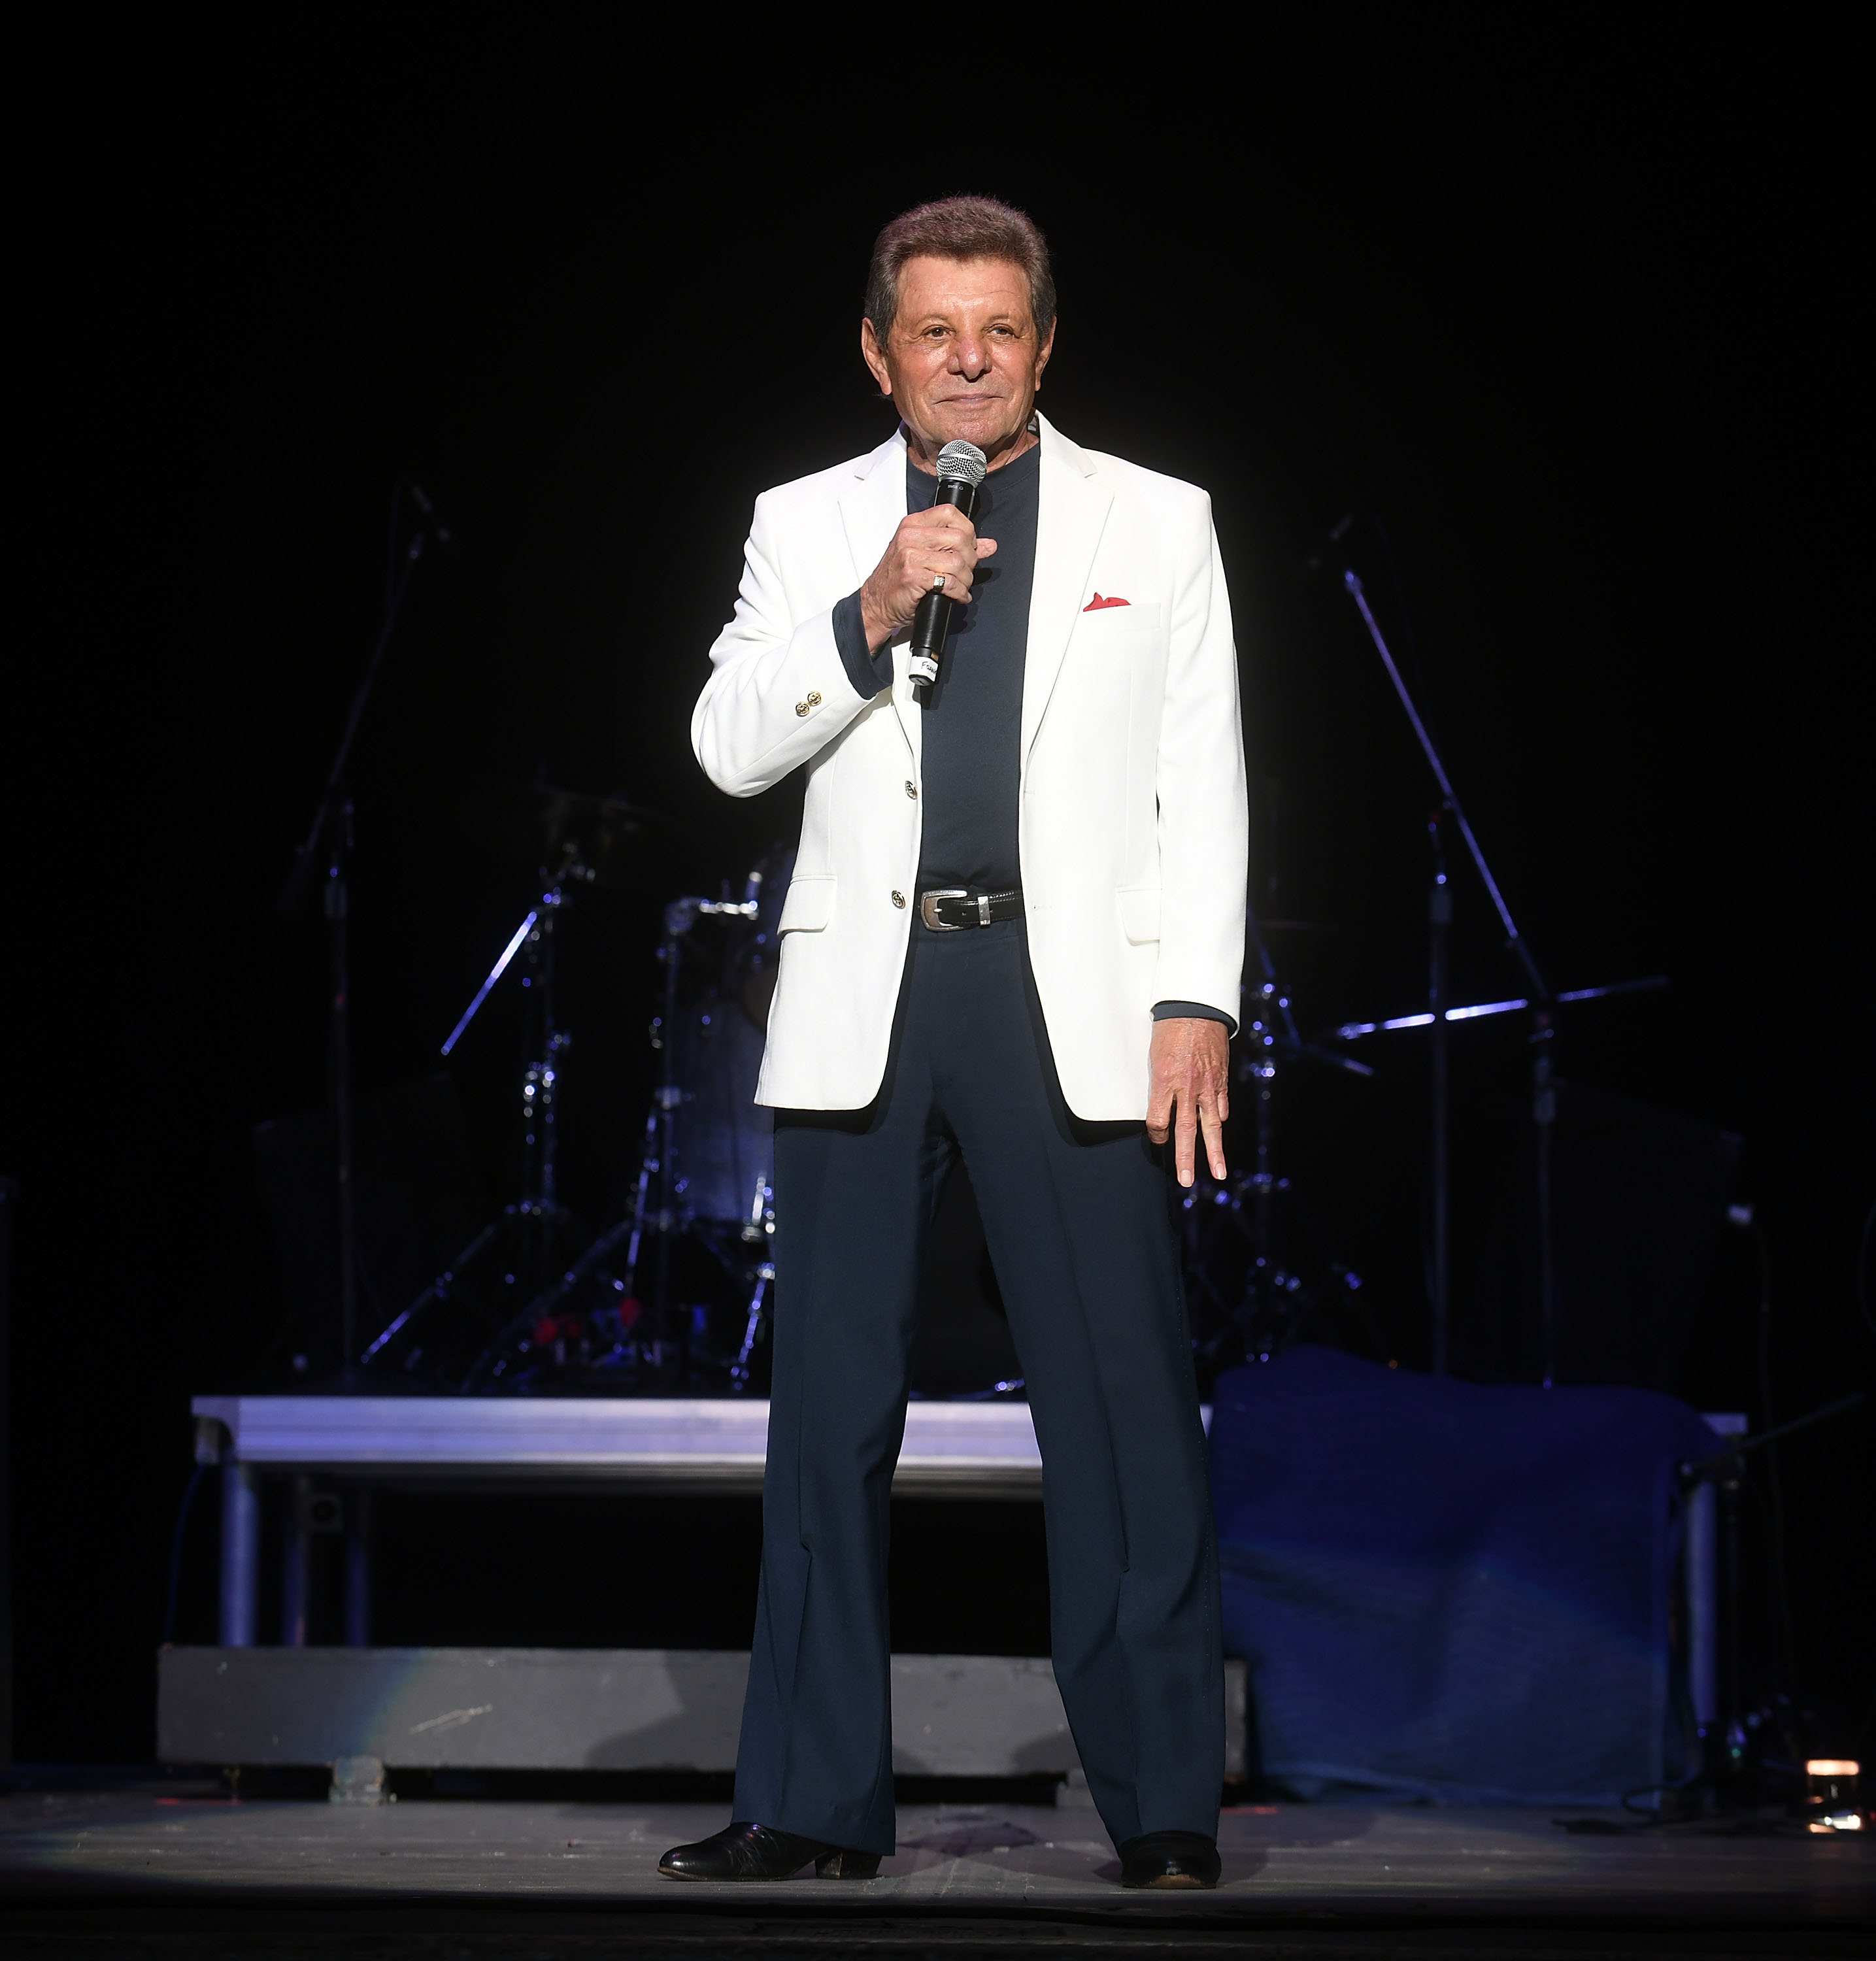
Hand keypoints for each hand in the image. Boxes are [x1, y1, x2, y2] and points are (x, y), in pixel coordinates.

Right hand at [859, 506, 997, 651]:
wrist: (877, 602)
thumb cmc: (899, 578)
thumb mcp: (925, 555)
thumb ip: (957, 546)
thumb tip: (989, 545)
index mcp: (913, 524)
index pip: (950, 513)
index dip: (967, 531)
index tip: (969, 547)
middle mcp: (910, 536)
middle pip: (960, 539)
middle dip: (970, 560)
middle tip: (966, 572)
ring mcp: (910, 555)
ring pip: (957, 562)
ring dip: (966, 579)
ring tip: (961, 586)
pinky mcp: (913, 576)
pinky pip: (949, 582)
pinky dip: (959, 592)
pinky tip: (957, 595)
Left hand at [1147, 1017, 1230, 1188]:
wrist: (1196, 1008)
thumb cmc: (1170, 1029)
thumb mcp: (1154, 1057)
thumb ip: (1158, 1085)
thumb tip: (1162, 1106)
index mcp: (1163, 1081)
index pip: (1157, 1120)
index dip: (1156, 1134)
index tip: (1157, 1138)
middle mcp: (1186, 1087)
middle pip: (1184, 1131)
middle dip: (1185, 1158)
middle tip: (1187, 1180)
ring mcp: (1207, 1086)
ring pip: (1211, 1126)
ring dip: (1214, 1151)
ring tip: (1218, 1172)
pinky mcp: (1221, 1080)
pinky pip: (1221, 1106)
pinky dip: (1220, 1119)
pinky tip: (1219, 1129)